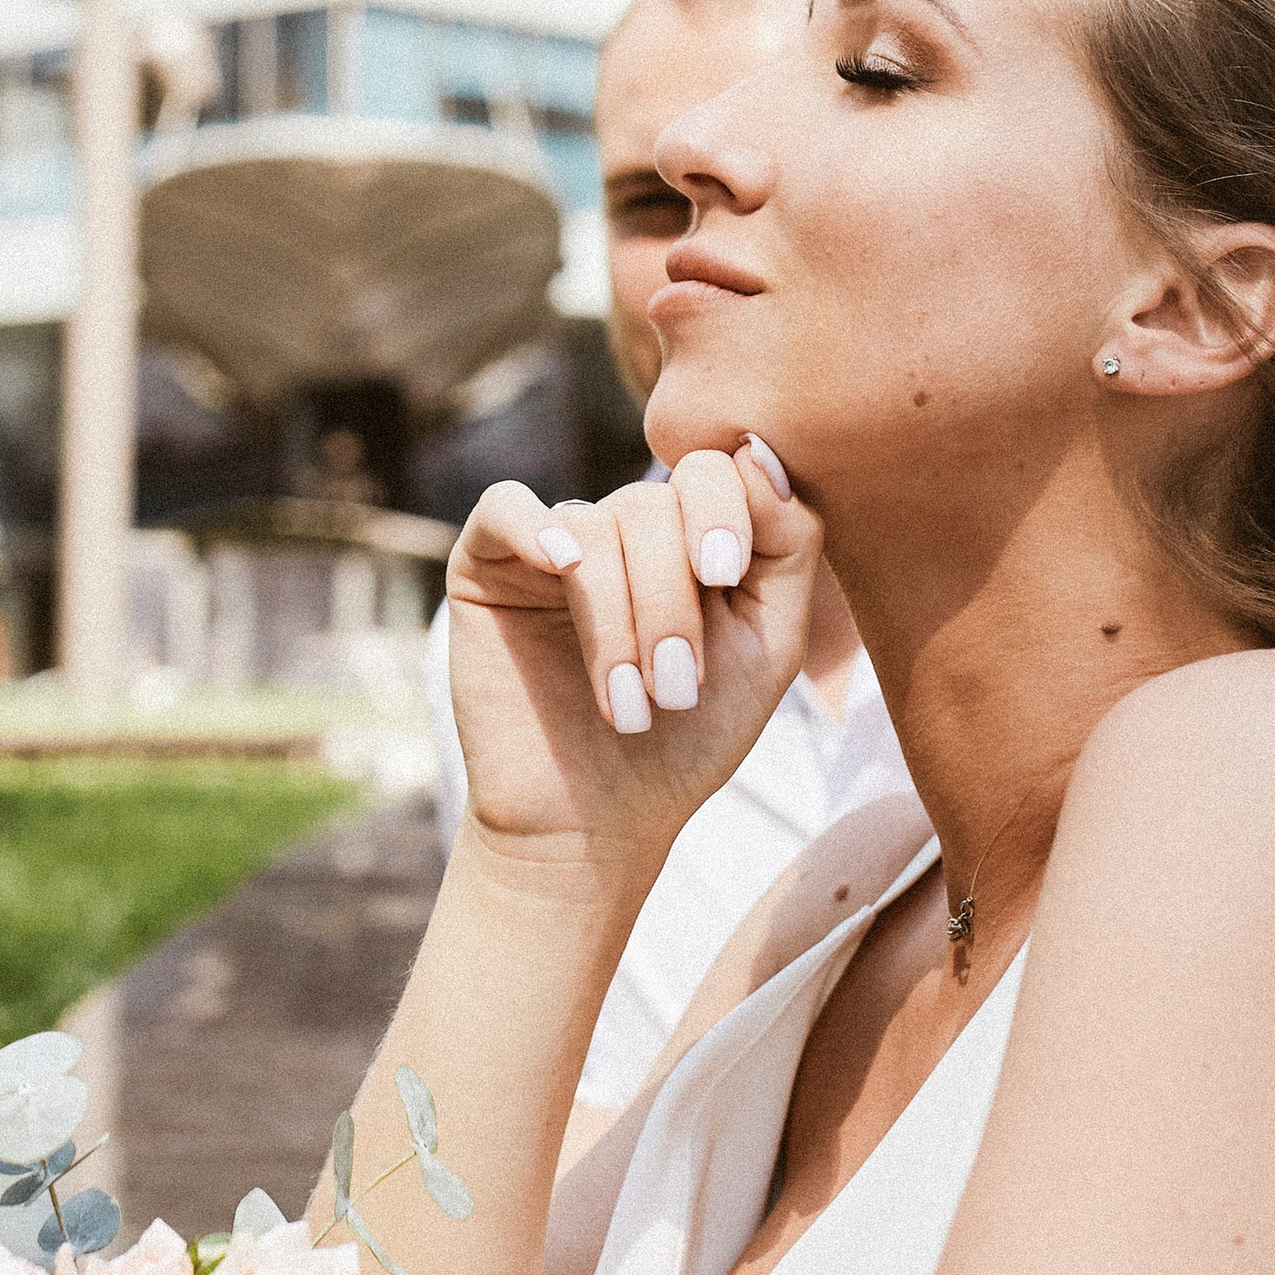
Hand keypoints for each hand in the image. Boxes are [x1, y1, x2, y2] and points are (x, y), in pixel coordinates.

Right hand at [445, 439, 819, 873]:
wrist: (595, 824)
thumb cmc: (688, 742)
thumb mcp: (768, 644)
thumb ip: (786, 545)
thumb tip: (760, 451)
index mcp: (693, 539)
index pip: (719, 470)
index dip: (726, 510)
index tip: (726, 576)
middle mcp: (626, 530)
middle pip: (655, 504)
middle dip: (670, 601)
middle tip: (676, 690)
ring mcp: (555, 544)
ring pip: (592, 528)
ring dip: (616, 623)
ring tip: (624, 706)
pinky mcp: (487, 567)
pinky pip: (504, 506)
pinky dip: (533, 526)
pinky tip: (558, 564)